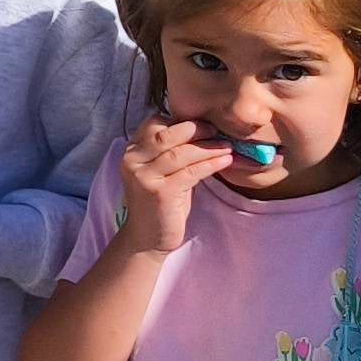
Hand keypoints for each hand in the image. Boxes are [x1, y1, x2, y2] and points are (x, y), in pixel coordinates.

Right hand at [114, 117, 233, 255]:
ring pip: (181, 152)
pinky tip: (226, 162)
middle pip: (167, 134)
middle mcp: (133, 160)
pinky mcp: (159, 192)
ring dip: (209, 147)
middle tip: (218, 130)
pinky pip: (190, 172)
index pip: (155, 123)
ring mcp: (144, 176)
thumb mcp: (163, 173)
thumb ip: (174, 153)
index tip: (205, 124)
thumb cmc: (161, 204)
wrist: (147, 238)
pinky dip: (211, 164)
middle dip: (196, 129)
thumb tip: (205, 132)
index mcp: (132, 151)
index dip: (181, 121)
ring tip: (228, 146)